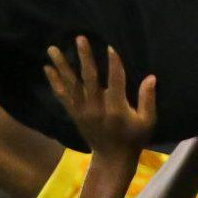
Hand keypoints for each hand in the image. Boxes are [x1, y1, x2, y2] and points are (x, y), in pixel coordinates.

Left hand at [43, 37, 156, 159]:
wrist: (112, 159)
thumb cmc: (133, 138)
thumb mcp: (147, 122)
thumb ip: (148, 99)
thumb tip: (151, 77)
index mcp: (116, 109)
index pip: (115, 80)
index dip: (114, 63)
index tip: (109, 46)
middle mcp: (97, 108)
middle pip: (89, 78)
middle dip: (85, 57)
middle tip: (79, 38)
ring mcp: (83, 111)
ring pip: (71, 85)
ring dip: (62, 66)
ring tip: (52, 49)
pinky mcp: (75, 114)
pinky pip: (62, 96)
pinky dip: (54, 82)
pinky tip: (47, 68)